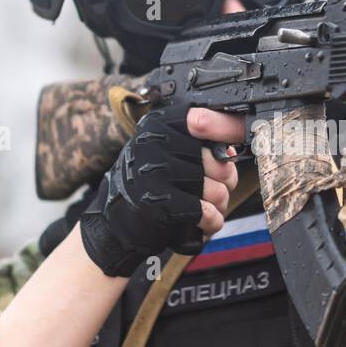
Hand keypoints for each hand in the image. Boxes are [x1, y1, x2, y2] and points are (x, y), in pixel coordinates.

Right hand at [79, 105, 242, 276]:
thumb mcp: (168, 157)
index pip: (204, 121)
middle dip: (226, 183)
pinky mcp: (156, 201)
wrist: (114, 225)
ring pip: (215, 189)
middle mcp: (153, 142)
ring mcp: (152, 171)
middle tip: (216, 193)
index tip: (227, 154)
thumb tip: (231, 152)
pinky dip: (211, 223)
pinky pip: (204, 211)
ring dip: (219, 207)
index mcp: (157, 124)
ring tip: (208, 210)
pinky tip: (204, 225)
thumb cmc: (149, 189)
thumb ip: (199, 147)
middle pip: (217, 161)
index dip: (225, 135)